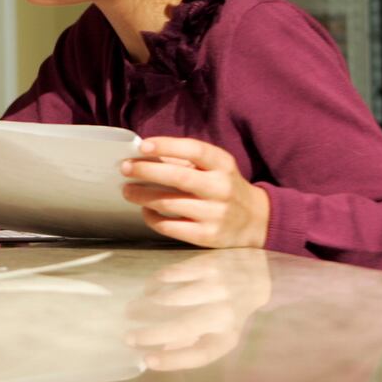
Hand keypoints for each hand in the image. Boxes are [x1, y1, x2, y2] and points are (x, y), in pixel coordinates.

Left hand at [120, 137, 268, 247]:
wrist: (257, 220)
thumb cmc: (224, 187)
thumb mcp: (214, 168)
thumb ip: (185, 161)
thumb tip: (143, 155)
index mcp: (223, 165)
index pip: (195, 150)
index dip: (167, 146)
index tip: (142, 145)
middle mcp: (222, 188)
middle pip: (179, 177)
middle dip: (146, 171)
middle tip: (125, 168)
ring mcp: (216, 214)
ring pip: (170, 203)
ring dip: (143, 195)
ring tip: (127, 190)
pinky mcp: (208, 236)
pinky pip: (171, 227)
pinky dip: (152, 218)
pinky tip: (146, 210)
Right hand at [124, 250, 272, 370]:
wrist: (258, 274)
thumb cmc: (231, 310)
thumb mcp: (220, 332)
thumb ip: (192, 344)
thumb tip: (155, 358)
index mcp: (227, 335)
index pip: (201, 355)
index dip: (173, 360)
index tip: (146, 360)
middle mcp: (224, 313)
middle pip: (184, 327)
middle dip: (151, 334)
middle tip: (128, 336)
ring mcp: (216, 287)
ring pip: (174, 298)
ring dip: (148, 306)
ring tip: (133, 310)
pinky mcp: (208, 265)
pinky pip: (173, 275)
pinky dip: (156, 283)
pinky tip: (149, 289)